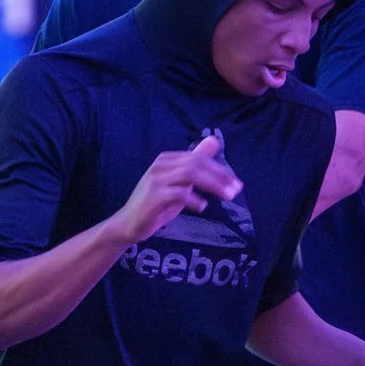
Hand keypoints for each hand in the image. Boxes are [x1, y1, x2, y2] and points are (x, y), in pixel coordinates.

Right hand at [111, 135, 236, 245]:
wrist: (128, 224)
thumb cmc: (156, 204)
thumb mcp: (180, 183)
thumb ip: (195, 163)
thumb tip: (213, 141)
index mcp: (167, 159)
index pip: (199, 158)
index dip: (220, 169)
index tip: (235, 184)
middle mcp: (161, 165)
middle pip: (197, 163)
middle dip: (220, 176)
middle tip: (235, 191)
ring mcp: (156, 180)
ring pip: (190, 174)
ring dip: (212, 185)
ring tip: (226, 197)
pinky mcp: (154, 196)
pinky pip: (179, 193)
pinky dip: (194, 199)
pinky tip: (201, 207)